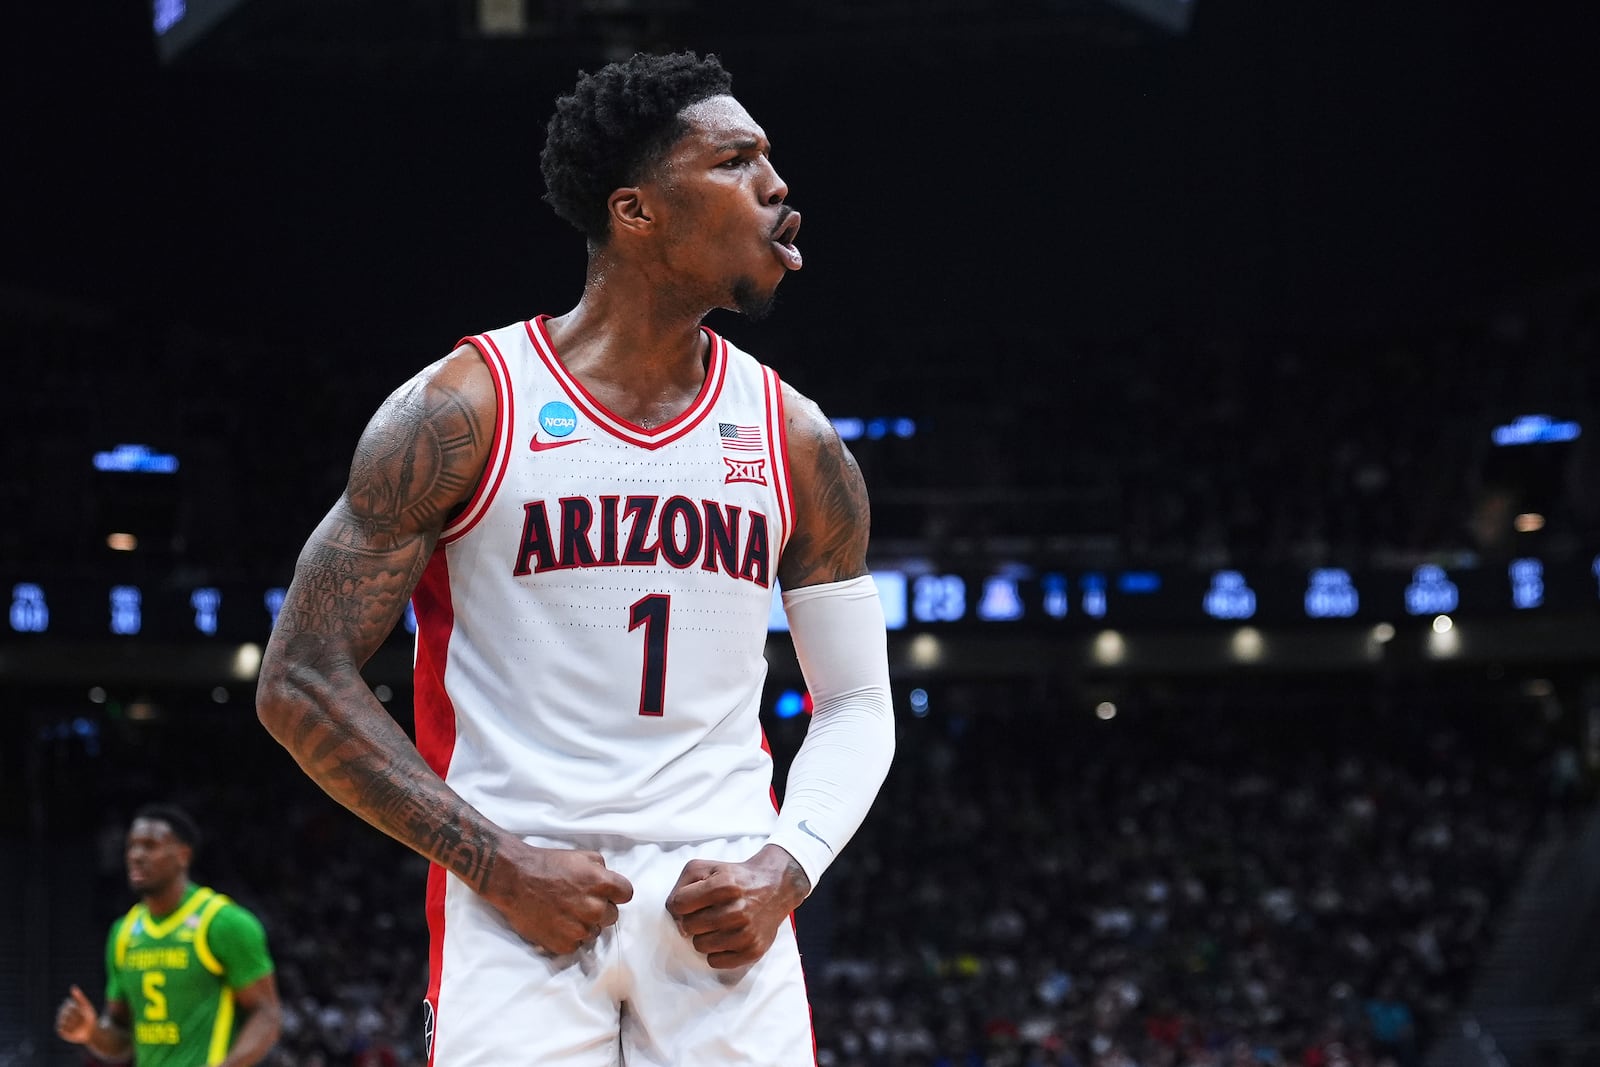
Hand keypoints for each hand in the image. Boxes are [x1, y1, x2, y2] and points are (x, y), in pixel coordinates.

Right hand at [55, 985, 96, 1044]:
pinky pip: (62, 1029)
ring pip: (63, 1021)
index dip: (77, 1009)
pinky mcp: (61, 1032)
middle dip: (76, 1016)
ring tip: (79, 1025)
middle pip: (66, 1013)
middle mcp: (63, 1015)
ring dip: (73, 1023)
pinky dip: (69, 1029)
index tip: (82, 1011)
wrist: (92, 1031)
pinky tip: (74, 1029)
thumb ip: (79, 997)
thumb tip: (72, 987)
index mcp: (68, 1007)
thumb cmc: (89, 1017)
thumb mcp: (86, 1006)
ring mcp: (61, 1023)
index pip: (69, 1005)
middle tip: (82, 1020)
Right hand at [482, 841, 633, 954]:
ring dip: (584, 924)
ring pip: (594, 932)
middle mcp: (594, 908)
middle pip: (612, 916)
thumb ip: (602, 870)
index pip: (627, 894)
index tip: (605, 893)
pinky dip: (568, 936)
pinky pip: (577, 945)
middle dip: (599, 910)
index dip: (615, 893)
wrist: (514, 880)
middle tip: (579, 902)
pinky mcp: (564, 945)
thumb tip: (610, 883)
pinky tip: (556, 923)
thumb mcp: (581, 856)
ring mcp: (579, 929)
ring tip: (565, 912)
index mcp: (601, 883)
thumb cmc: (547, 865)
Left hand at [666, 844, 810, 968]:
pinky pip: (716, 962)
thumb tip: (674, 914)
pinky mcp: (753, 950)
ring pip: (700, 946)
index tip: (692, 901)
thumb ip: (681, 885)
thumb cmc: (734, 878)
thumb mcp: (706, 867)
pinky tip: (726, 937)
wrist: (775, 886)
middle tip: (708, 912)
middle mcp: (736, 910)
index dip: (681, 904)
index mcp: (724, 885)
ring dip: (704, 936)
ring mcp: (746, 932)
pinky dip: (717, 952)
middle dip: (693, 919)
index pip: (679, 905)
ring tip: (718, 924)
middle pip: (688, 927)